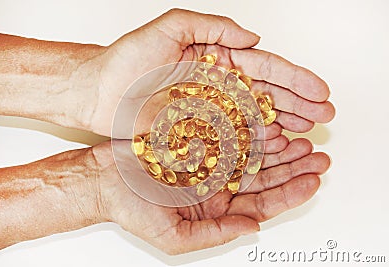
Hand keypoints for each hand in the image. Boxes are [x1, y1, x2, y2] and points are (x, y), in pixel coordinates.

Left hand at [84, 8, 334, 135]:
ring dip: (284, 124)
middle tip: (326, 114)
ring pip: (254, 118)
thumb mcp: (171, 27)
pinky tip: (276, 145)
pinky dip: (254, 142)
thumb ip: (213, 27)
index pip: (263, 67)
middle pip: (266, 94)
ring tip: (310, 131)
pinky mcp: (196, 133)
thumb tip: (253, 38)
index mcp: (216, 59)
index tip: (319, 91)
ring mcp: (209, 111)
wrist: (99, 91)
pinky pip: (230, 138)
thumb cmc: (128, 58)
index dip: (294, 79)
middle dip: (298, 104)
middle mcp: (218, 86)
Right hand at [94, 138, 329, 254]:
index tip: (314, 180)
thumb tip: (254, 230)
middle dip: (292, 168)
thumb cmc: (132, 210)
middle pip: (264, 179)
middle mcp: (216, 186)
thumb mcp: (175, 236)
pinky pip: (229, 133)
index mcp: (215, 211)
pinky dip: (249, 130)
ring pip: (252, 155)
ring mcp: (208, 162)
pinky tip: (267, 124)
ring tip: (300, 138)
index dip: (290, 194)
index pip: (262, 205)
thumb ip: (217, 234)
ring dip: (277, 148)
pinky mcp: (197, 139)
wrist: (104, 179)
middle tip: (318, 156)